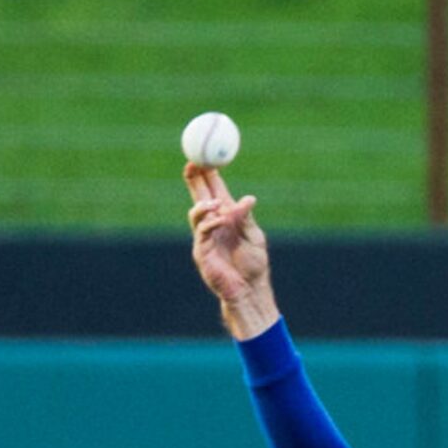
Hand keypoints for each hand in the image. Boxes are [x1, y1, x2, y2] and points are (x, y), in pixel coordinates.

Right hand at [183, 163, 277, 336]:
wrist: (249, 290)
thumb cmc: (254, 266)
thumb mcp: (254, 237)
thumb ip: (247, 218)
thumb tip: (248, 199)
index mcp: (226, 216)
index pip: (213, 189)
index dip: (208, 173)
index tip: (206, 157)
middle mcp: (213, 224)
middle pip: (198, 195)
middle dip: (194, 180)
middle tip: (193, 164)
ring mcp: (205, 237)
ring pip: (196, 213)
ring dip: (203, 205)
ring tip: (215, 204)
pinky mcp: (202, 252)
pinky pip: (201, 233)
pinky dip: (210, 223)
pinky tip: (219, 220)